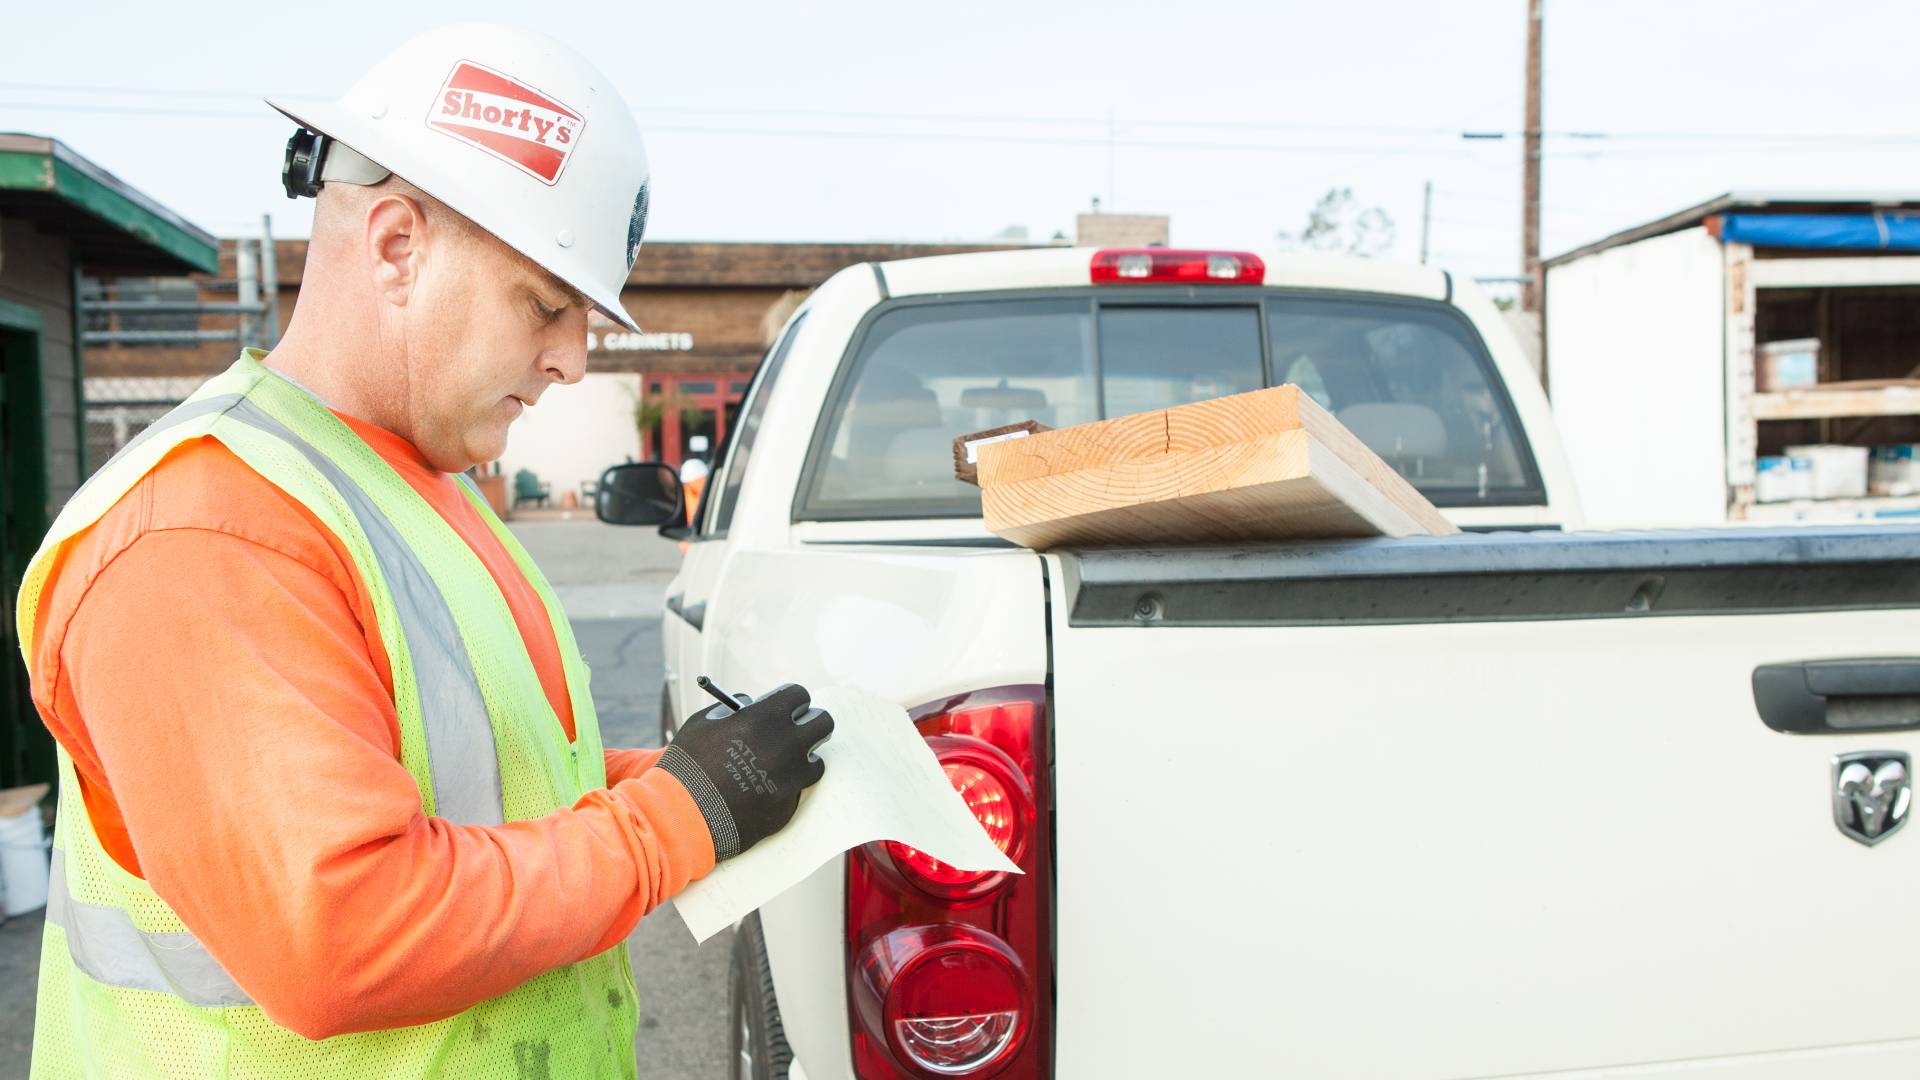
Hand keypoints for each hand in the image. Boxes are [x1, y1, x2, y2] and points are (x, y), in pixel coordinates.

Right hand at [654, 683, 833, 859]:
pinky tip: (760, 791)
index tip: (784, 707)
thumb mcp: (702, 724)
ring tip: (779, 764)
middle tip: (796, 730)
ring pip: (817, 762)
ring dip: (802, 760)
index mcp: (764, 719)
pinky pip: (796, 792)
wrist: (678, 818)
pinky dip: (784, 789)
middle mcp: (785, 747)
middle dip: (810, 723)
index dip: (791, 700)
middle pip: (823, 724)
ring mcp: (789, 780)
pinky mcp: (787, 808)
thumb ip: (731, 709)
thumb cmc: (686, 766)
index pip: (800, 696)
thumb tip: (752, 704)